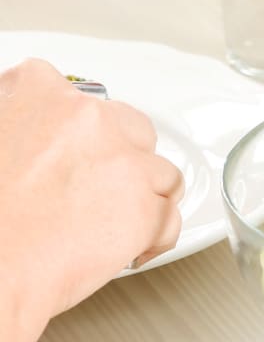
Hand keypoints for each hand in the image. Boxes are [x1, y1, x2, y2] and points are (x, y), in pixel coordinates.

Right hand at [0, 59, 183, 341]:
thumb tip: (28, 140)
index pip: (76, 94)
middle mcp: (90, 121)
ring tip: (120, 221)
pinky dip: (156, 236)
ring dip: (143, 195)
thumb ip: (17, 122)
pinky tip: (135, 248)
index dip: (78, 128)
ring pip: (159, 172)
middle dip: (122, 159)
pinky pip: (169, 217)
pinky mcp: (145, 209)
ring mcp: (125, 163)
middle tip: (99, 189)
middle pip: (131, 129)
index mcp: (43, 95)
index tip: (73, 147)